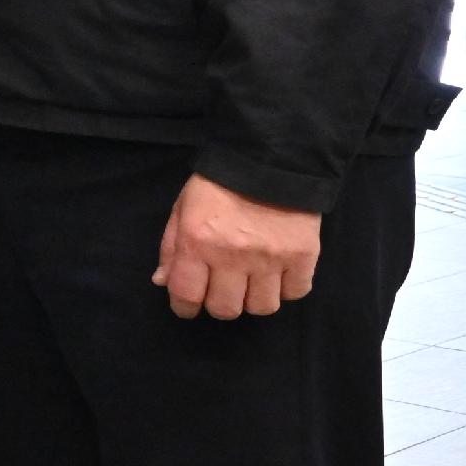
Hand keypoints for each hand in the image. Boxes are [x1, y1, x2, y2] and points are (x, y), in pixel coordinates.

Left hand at [156, 174, 321, 319]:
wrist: (270, 156)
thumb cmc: (218, 184)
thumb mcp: (183, 208)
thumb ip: (171, 247)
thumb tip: (163, 282)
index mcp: (198, 241)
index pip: (186, 295)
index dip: (185, 307)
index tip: (189, 304)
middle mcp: (233, 255)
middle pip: (226, 309)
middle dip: (220, 303)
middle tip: (223, 287)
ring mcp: (270, 257)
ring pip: (262, 307)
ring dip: (254, 298)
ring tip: (253, 279)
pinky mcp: (303, 255)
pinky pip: (295, 292)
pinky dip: (286, 288)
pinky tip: (278, 272)